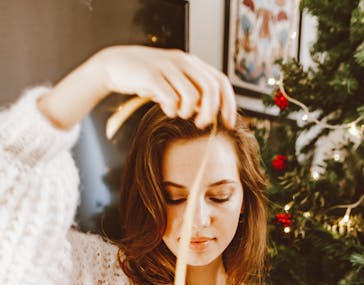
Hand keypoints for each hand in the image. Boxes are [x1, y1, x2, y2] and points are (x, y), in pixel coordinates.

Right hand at [37, 45, 235, 130]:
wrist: (117, 65)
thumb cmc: (149, 79)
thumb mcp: (175, 82)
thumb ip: (193, 93)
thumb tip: (211, 113)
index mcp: (192, 63)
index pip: (221, 81)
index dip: (229, 104)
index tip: (228, 123)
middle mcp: (183, 61)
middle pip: (211, 89)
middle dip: (210, 112)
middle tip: (201, 125)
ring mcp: (167, 67)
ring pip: (192, 96)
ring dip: (188, 112)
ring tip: (179, 114)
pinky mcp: (151, 76)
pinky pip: (171, 99)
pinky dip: (171, 110)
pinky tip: (166, 109)